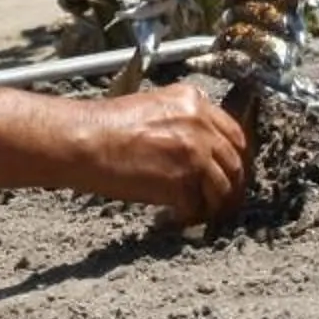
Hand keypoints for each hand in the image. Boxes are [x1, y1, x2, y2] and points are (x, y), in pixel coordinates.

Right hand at [84, 83, 246, 225]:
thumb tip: (201, 147)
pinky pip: (198, 206)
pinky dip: (191, 216)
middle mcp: (200, 124)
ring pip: (223, 188)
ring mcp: (194, 152)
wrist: (84, 141)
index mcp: (194, 101)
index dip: (235, 158)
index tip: (230, 172)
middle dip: (232, 185)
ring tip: (202, 214)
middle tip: (223, 201)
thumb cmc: (106, 127)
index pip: (234, 134)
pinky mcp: (182, 180)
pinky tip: (178, 217)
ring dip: (215, 205)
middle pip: (234, 162)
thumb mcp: (154, 106)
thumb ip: (183, 120)